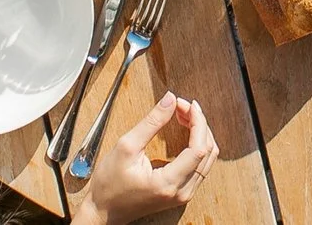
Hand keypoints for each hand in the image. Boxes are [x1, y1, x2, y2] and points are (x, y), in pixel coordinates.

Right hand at [70, 94, 217, 224]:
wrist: (103, 212)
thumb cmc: (109, 185)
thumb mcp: (126, 147)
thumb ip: (151, 122)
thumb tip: (170, 99)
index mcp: (168, 183)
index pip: (199, 149)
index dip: (198, 122)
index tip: (188, 104)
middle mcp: (181, 192)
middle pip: (208, 152)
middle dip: (199, 123)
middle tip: (181, 105)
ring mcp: (183, 195)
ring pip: (208, 159)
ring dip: (200, 133)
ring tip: (183, 114)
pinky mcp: (181, 193)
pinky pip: (201, 166)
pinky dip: (197, 145)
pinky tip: (186, 130)